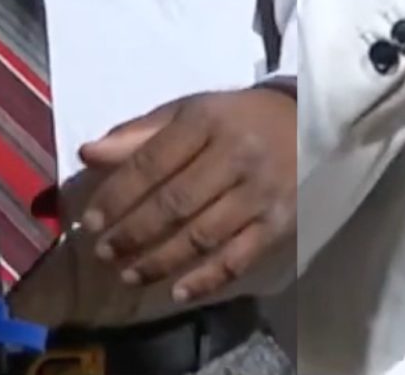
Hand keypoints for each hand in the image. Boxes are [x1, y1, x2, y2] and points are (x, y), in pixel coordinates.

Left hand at [77, 86, 295, 302]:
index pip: (152, 162)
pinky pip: (239, 257)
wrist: (317, 123)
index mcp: (208, 120)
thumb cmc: (242, 119)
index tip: (90, 222)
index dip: (117, 195)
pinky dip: (207, 279)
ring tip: (130, 276)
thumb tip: (87, 154)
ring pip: (202, 235)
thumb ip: (142, 134)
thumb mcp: (193, 111)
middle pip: (175, 203)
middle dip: (133, 232)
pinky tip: (179, 292)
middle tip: (103, 253)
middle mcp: (237, 155)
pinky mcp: (281, 221)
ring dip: (161, 261)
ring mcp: (261, 191)